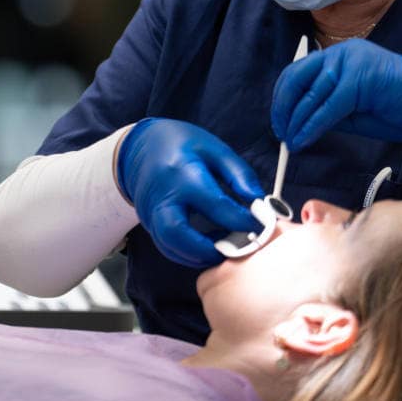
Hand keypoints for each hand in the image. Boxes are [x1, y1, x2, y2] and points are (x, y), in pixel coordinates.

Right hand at [116, 118, 265, 268]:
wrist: (140, 147)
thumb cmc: (181, 145)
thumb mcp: (215, 149)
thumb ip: (239, 175)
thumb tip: (259, 202)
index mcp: (182, 172)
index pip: (214, 204)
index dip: (241, 220)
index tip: (261, 226)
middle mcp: (162, 196)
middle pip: (177, 233)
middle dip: (208, 249)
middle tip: (235, 250)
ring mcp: (150, 212)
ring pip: (169, 246)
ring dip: (198, 255)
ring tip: (223, 249)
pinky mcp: (148, 223)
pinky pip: (167, 246)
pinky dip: (188, 254)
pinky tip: (207, 247)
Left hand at [271, 39, 401, 150]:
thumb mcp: (355, 109)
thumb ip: (328, 109)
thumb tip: (299, 123)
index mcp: (340, 55)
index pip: (299, 72)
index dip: (283, 99)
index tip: (281, 121)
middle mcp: (342, 52)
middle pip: (296, 78)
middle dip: (283, 109)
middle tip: (282, 132)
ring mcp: (351, 61)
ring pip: (309, 94)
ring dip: (295, 121)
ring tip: (292, 141)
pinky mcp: (360, 77)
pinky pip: (327, 106)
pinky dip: (311, 126)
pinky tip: (304, 140)